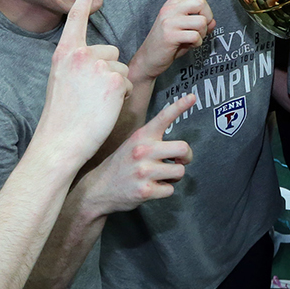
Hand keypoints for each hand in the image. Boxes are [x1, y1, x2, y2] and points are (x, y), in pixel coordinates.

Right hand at [34, 0, 132, 171]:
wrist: (61, 141)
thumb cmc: (61, 117)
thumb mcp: (61, 80)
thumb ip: (77, 63)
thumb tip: (98, 59)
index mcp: (65, 52)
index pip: (77, 19)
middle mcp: (80, 54)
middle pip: (111, 51)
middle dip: (108, 71)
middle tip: (90, 95)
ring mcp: (98, 66)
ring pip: (121, 69)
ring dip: (116, 86)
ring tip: (96, 103)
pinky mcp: (115, 80)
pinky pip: (128, 83)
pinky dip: (122, 97)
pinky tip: (105, 108)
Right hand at [82, 91, 194, 213]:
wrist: (97, 189)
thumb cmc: (121, 165)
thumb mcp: (132, 144)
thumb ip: (152, 140)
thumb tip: (179, 147)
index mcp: (141, 136)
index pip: (163, 117)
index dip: (179, 106)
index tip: (192, 97)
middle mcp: (143, 151)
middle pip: (183, 148)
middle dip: (186, 157)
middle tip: (179, 161)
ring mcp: (144, 171)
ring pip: (180, 171)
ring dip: (174, 176)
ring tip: (160, 176)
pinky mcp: (145, 191)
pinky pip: (170, 189)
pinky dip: (164, 190)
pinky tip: (152, 187)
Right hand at [131, 0, 215, 81]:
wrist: (149, 59)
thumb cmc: (168, 45)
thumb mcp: (185, 32)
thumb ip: (199, 25)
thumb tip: (212, 22)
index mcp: (173, 4)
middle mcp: (171, 8)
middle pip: (201, 2)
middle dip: (207, 17)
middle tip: (201, 28)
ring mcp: (169, 20)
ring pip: (201, 21)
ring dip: (202, 34)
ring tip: (192, 39)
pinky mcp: (169, 34)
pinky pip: (195, 36)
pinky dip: (196, 43)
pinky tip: (187, 45)